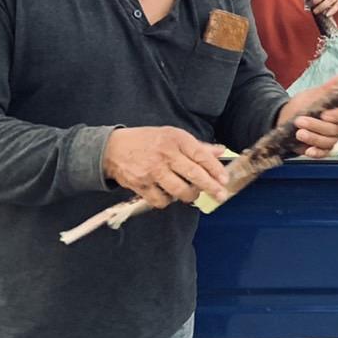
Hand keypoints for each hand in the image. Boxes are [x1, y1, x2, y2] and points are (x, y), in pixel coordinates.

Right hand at [103, 127, 228, 209]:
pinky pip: (161, 201)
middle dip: (210, 187)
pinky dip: (168, 201)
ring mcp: (152, 171)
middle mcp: (165, 155)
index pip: (201, 155)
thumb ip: (197, 146)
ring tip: (192, 194)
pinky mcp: (141, 185)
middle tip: (220, 196)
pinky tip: (169, 195)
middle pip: (193, 174)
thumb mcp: (172, 136)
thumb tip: (220, 151)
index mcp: (175, 139)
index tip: (225, 180)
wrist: (113, 149)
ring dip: (190, 196)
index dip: (215, 169)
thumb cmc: (147, 141)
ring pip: (179, 190)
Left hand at [279, 77, 337, 157]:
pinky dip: (317, 153)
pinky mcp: (322, 149)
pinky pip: (324, 153)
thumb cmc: (301, 105)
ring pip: (329, 142)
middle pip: (336, 130)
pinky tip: (308, 151)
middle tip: (300, 121)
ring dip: (313, 138)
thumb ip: (327, 89)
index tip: (324, 115)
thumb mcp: (312, 95)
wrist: (285, 119)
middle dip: (317, 126)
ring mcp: (331, 138)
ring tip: (298, 133)